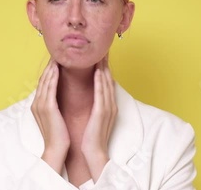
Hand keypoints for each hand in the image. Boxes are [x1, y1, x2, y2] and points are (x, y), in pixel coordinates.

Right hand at [31, 59, 69, 173]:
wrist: (56, 150)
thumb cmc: (59, 135)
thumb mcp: (55, 117)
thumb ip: (55, 105)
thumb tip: (61, 95)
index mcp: (39, 105)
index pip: (44, 82)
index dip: (50, 69)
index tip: (57, 58)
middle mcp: (37, 102)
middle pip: (43, 78)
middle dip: (50, 64)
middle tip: (57, 50)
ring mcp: (41, 104)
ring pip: (45, 80)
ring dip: (52, 66)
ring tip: (58, 54)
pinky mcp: (47, 107)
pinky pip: (50, 88)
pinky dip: (53, 76)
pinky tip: (57, 67)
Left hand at [81, 56, 117, 181]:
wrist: (93, 153)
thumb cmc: (91, 136)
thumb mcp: (95, 116)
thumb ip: (95, 104)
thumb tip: (90, 92)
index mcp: (107, 104)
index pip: (106, 81)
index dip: (104, 66)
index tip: (100, 53)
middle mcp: (110, 103)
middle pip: (108, 78)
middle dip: (106, 62)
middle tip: (103, 47)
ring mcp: (108, 107)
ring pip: (106, 83)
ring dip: (104, 67)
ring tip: (101, 53)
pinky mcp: (102, 113)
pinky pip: (102, 94)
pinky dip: (100, 82)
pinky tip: (98, 72)